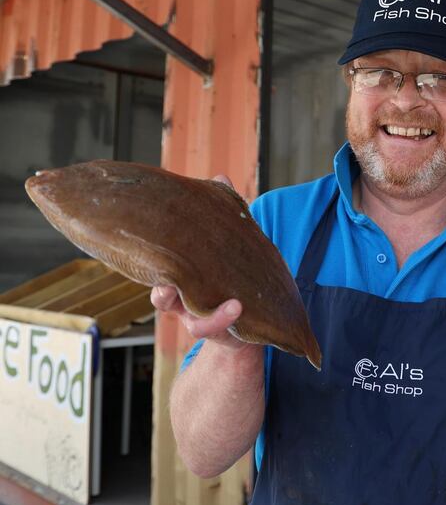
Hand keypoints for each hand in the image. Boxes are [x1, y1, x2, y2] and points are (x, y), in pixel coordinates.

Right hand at [149, 173, 245, 350]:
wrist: (240, 314)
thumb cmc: (224, 272)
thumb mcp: (222, 242)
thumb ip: (221, 215)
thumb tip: (221, 175)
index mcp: (176, 274)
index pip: (157, 268)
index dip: (149, 260)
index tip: (146, 248)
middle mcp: (181, 299)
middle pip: (162, 299)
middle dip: (162, 294)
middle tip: (166, 288)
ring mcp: (197, 317)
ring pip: (192, 321)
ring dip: (205, 314)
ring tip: (226, 303)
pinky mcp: (217, 328)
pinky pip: (214, 327)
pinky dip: (224, 317)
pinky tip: (237, 306)